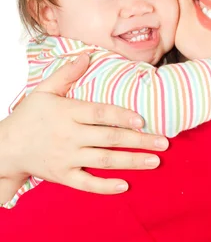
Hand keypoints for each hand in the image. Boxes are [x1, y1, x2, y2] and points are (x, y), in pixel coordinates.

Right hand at [0, 54, 168, 199]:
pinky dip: (105, 186)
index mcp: (68, 112)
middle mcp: (69, 136)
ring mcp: (66, 158)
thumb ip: (67, 73)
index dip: (123, 117)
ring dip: (132, 162)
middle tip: (164, 142)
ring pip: (104, 160)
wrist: (5, 148)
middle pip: (109, 138)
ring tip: (155, 161)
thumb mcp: (44, 90)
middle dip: (139, 141)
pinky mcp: (62, 176)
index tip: (143, 121)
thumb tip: (87, 55)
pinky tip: (125, 185)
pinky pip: (87, 184)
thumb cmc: (28, 116)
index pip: (100, 113)